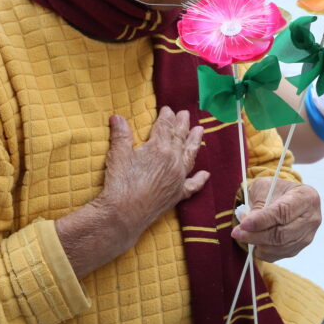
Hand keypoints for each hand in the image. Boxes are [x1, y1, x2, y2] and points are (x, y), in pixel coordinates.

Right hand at [57, 108, 207, 279]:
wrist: (124, 214)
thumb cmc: (120, 183)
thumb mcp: (118, 154)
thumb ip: (121, 134)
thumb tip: (117, 116)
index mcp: (160, 148)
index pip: (165, 127)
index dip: (166, 117)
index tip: (168, 109)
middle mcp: (173, 161)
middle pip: (180, 138)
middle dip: (182, 124)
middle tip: (185, 114)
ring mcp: (178, 178)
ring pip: (190, 156)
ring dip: (195, 142)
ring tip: (200, 130)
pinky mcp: (178, 194)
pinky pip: (193, 185)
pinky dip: (200, 179)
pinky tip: (206, 174)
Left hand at [231, 177, 321, 261]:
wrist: (287, 197)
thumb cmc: (277, 190)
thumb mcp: (266, 186)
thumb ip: (258, 203)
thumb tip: (248, 224)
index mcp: (306, 197)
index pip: (283, 212)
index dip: (262, 220)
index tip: (243, 224)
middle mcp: (312, 218)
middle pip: (282, 234)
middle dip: (256, 235)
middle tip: (237, 232)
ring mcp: (307, 235)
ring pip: (280, 247)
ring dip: (257, 244)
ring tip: (243, 235)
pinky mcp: (300, 247)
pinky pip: (279, 254)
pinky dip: (263, 251)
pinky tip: (255, 242)